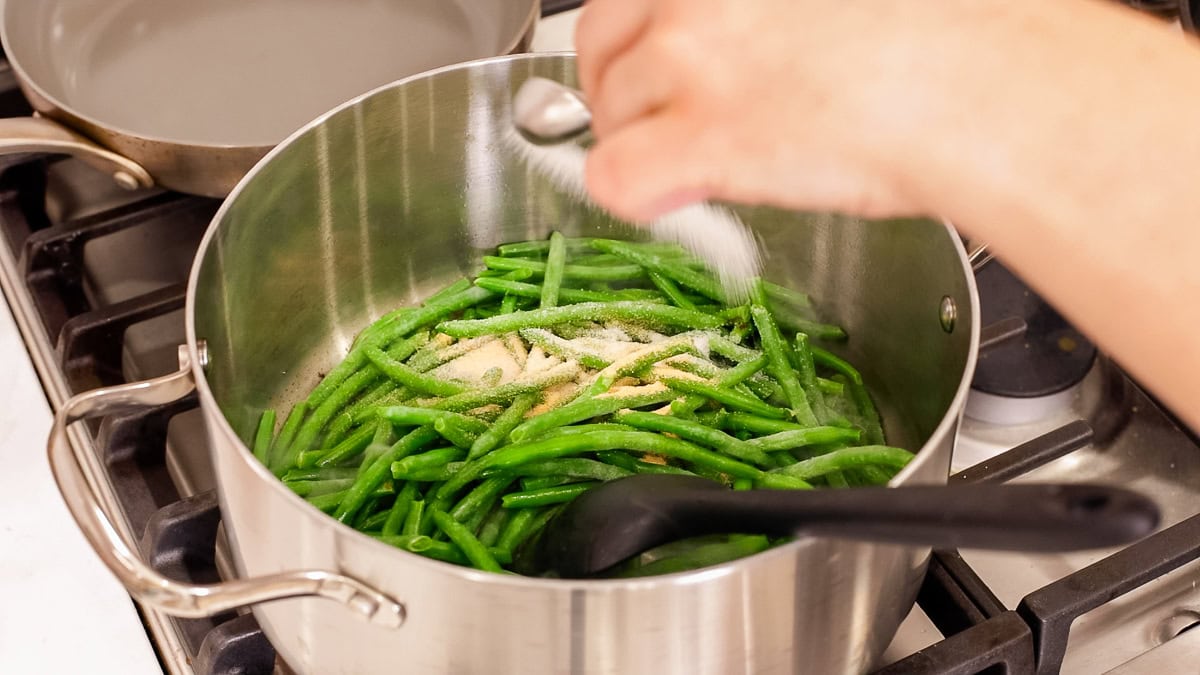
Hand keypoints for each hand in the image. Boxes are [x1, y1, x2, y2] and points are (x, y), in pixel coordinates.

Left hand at [575, 0, 961, 221]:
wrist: (986, 86)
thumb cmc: (947, 31)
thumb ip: (757, 9)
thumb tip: (736, 42)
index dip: (640, 33)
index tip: (656, 59)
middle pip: (601, 42)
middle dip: (620, 85)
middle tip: (657, 117)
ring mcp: (692, 59)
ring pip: (611, 114)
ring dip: (642, 141)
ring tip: (697, 162)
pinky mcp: (702, 136)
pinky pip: (617, 177)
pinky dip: (638, 197)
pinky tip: (677, 197)